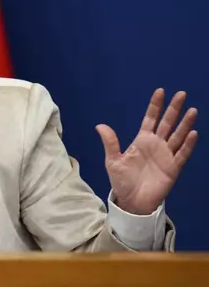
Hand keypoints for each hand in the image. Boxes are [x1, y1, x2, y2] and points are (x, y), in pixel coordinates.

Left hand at [96, 89, 197, 214]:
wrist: (132, 201)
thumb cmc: (122, 181)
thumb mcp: (113, 160)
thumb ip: (110, 143)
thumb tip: (99, 125)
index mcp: (141, 141)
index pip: (150, 119)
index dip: (155, 106)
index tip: (160, 91)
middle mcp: (156, 145)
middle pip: (167, 123)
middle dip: (174, 109)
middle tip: (181, 94)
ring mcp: (166, 155)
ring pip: (177, 136)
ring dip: (185, 123)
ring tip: (192, 110)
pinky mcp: (173, 168)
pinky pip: (182, 154)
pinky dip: (187, 144)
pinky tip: (192, 133)